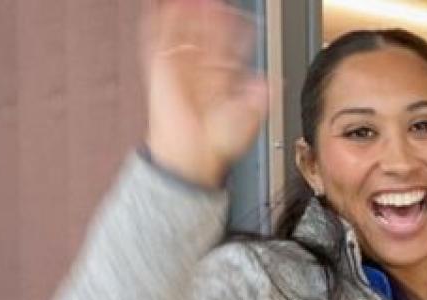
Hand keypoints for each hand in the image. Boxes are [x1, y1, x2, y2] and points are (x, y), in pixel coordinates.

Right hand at [143, 0, 267, 187]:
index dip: (237, 34)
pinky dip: (158, 25)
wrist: (192, 156)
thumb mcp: (248, 121)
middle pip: (207, 37)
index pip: (229, 49)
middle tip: (217, 1)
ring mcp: (180, 71)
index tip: (245, 21)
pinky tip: (162, 8)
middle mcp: (200, 73)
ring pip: (184, 36)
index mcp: (221, 81)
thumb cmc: (217, 145)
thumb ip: (259, 100)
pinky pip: (157, 44)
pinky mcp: (160, 73)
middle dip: (212, 18)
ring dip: (187, 16)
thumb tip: (269, 81)